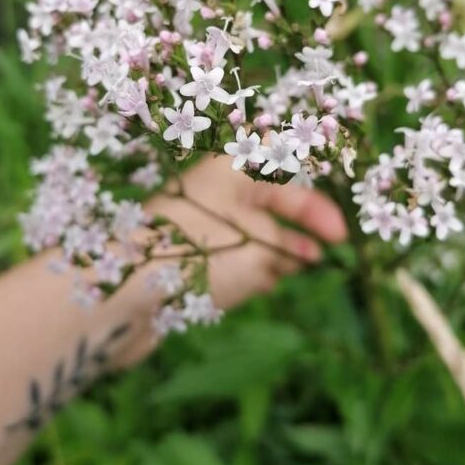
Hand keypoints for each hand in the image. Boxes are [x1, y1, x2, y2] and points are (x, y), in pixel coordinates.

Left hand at [148, 154, 347, 309]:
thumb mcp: (257, 248)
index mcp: (229, 171)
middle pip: (267, 204)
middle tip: (324, 253)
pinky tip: (261, 284)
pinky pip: (227, 257)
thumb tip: (302, 255)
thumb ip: (286, 248)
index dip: (316, 207)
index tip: (342, 235)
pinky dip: (249, 268)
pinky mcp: (184, 259)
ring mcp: (197, 225)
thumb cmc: (195, 255)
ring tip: (295, 270)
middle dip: (297, 229)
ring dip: (274, 251)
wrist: (123, 293)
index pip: (285, 177)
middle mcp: (213, 192)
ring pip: (249, 233)